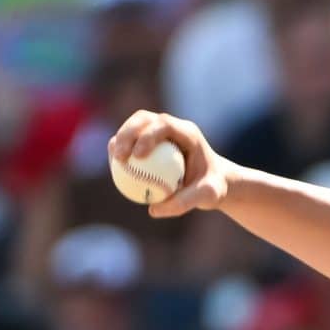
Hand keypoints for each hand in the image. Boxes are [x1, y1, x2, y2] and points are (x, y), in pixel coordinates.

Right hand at [109, 109, 231, 218]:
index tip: (138, 156)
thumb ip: (184, 203)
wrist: (214, 181)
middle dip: (127, 133)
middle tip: (120, 156)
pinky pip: (132, 141)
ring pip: (134, 126)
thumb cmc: (212, 188)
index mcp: (188, 132)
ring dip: (120, 139)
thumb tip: (153, 209)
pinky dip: (122, 150)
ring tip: (115, 160)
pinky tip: (116, 167)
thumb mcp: (206, 197)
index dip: (148, 135)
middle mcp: (173, 126)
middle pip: (144, 119)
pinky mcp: (151, 138)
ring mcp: (160, 130)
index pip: (164, 125)